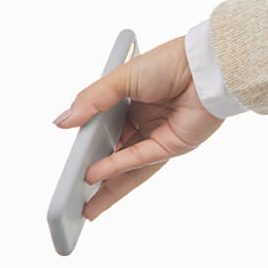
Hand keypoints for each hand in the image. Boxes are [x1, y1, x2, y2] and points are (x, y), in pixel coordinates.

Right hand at [54, 37, 224, 219]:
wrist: (205, 68)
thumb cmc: (168, 63)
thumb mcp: (119, 78)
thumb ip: (90, 101)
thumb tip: (62, 122)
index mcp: (129, 101)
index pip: (102, 128)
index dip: (85, 145)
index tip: (69, 159)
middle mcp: (142, 121)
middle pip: (113, 153)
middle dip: (93, 173)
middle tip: (72, 192)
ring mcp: (156, 136)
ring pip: (126, 167)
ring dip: (105, 185)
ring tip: (83, 204)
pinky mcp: (170, 147)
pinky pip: (138, 161)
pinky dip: (116, 169)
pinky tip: (95, 175)